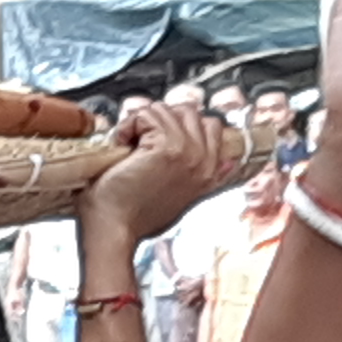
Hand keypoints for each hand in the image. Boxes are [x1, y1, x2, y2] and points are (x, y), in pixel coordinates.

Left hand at [83, 98, 238, 243]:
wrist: (116, 230)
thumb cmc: (137, 219)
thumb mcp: (183, 198)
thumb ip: (201, 176)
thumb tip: (226, 162)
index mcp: (210, 172)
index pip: (210, 125)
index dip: (179, 124)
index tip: (157, 137)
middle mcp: (203, 160)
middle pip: (188, 111)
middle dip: (160, 119)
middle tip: (140, 141)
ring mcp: (187, 151)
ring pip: (165, 110)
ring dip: (141, 122)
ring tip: (129, 146)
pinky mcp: (166, 147)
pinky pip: (146, 115)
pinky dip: (128, 125)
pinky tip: (122, 146)